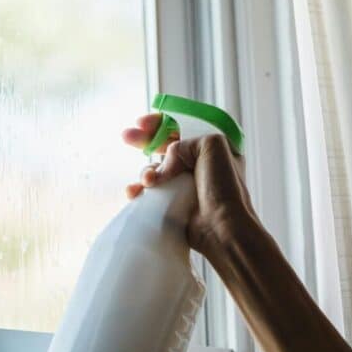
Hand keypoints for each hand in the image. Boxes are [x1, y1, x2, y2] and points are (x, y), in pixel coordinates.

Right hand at [122, 114, 257, 258]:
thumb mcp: (212, 145)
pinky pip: (150, 192)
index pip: (184, 128)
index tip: (143, 124)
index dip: (162, 124)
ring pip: (155, 170)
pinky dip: (139, 190)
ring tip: (148, 181)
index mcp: (213, 149)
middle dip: (144, 140)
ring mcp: (185, 185)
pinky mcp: (173, 203)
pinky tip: (135, 192)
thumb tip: (165, 164)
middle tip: (127, 137)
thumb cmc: (224, 187)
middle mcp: (199, 165)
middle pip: (165, 146)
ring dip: (146, 171)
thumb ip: (185, 142)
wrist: (221, 227)